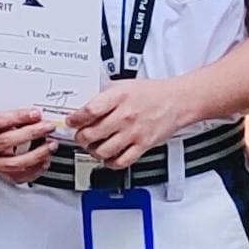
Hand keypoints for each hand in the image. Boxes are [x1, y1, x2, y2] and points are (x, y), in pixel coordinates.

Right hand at [0, 106, 57, 185]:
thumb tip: (34, 112)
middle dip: (31, 133)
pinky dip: (35, 169)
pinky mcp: (0, 173)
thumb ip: (8, 110)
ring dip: (36, 154)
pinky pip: (19, 176)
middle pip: (5, 141)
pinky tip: (46, 159)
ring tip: (51, 144)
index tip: (35, 114)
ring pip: (13, 162)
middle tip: (48, 126)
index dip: (16, 117)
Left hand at [63, 76, 190, 171]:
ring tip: (93, 147)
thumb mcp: (123, 85)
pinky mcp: (143, 145)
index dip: (75, 119)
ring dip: (93, 151)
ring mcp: (134, 132)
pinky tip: (108, 156)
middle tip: (81, 136)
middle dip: (81, 137)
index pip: (89, 111)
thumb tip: (83, 109)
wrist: (177, 100)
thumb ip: (103, 97)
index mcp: (118, 97)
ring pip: (103, 150)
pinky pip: (121, 162)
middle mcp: (125, 116)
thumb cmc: (151, 93)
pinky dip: (110, 162)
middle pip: (92, 134)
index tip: (72, 121)